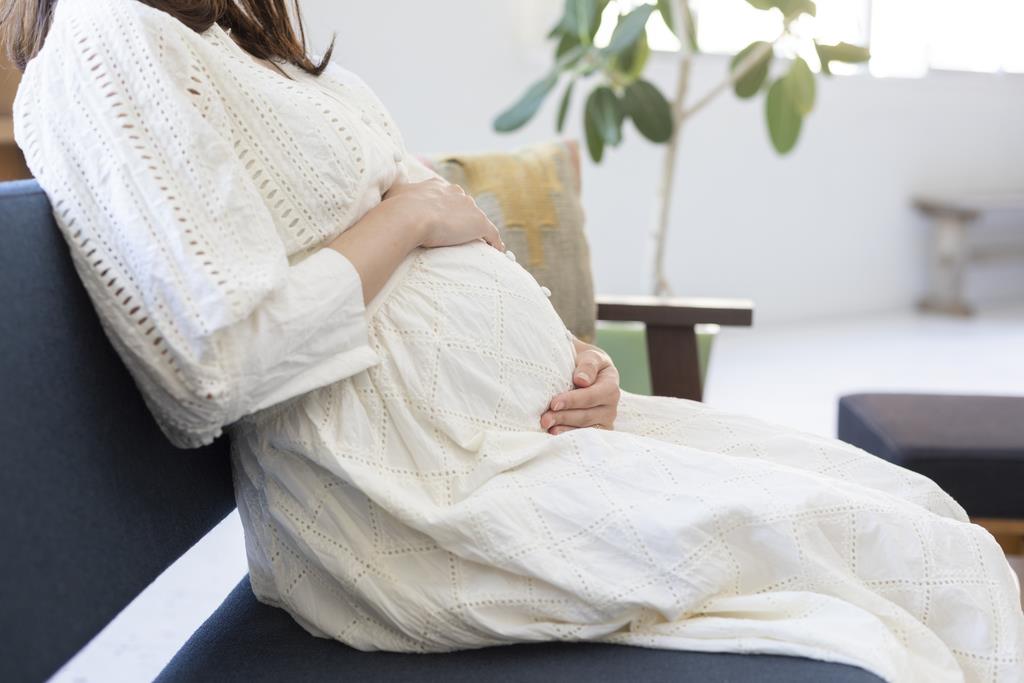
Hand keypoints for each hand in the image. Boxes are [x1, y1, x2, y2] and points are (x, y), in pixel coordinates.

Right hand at [384, 178, 504, 251]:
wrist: (407, 216)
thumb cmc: (397, 207)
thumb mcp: (395, 192)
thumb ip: (398, 190)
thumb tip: (392, 188)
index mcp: (437, 187)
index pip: (448, 196)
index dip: (447, 208)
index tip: (446, 218)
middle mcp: (456, 193)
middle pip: (465, 206)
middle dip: (463, 218)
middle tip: (460, 234)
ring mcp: (469, 207)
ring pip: (478, 219)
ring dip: (478, 230)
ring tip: (479, 244)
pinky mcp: (478, 223)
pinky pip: (492, 234)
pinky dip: (494, 242)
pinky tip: (496, 251)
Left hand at [540, 339, 620, 434]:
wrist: (586, 370)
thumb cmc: (586, 362)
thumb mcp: (589, 356)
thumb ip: (588, 365)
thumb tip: (582, 380)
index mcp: (611, 386)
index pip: (592, 396)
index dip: (573, 401)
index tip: (554, 403)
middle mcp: (611, 406)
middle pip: (587, 415)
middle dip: (564, 417)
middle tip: (544, 419)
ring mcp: (605, 420)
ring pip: (584, 428)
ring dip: (564, 428)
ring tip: (546, 426)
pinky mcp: (597, 430)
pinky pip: (583, 436)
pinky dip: (568, 434)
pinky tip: (554, 433)